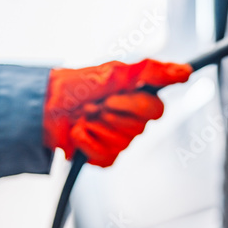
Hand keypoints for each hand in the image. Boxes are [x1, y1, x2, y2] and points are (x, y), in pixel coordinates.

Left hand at [42, 59, 191, 166]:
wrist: (43, 107)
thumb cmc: (76, 86)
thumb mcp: (116, 72)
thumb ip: (153, 71)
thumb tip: (184, 70)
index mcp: (135, 99)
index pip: (156, 111)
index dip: (135, 106)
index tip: (113, 97)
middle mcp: (129, 120)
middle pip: (138, 129)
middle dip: (111, 114)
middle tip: (95, 105)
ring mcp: (116, 139)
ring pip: (122, 143)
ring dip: (97, 127)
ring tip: (84, 116)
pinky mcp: (102, 156)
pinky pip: (106, 157)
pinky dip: (87, 143)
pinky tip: (78, 133)